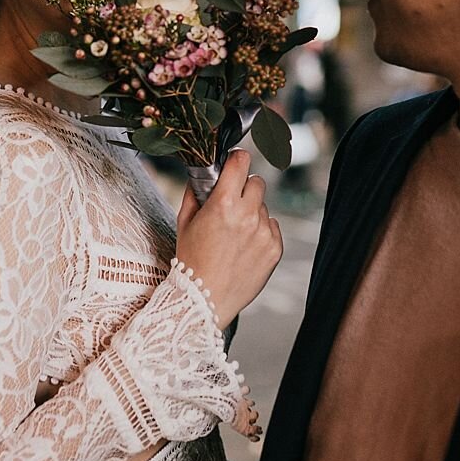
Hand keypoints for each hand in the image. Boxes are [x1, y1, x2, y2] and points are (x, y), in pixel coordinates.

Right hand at [173, 149, 282, 326]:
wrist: (204, 300)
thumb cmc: (191, 261)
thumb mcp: (184, 222)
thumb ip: (195, 192)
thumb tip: (203, 173)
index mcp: (223, 204)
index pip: (241, 161)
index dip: (236, 160)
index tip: (234, 164)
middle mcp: (248, 215)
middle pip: (257, 182)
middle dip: (245, 188)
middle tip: (232, 204)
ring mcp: (264, 233)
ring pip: (264, 207)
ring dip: (252, 213)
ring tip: (234, 235)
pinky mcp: (275, 248)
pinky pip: (272, 227)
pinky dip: (261, 232)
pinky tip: (244, 248)